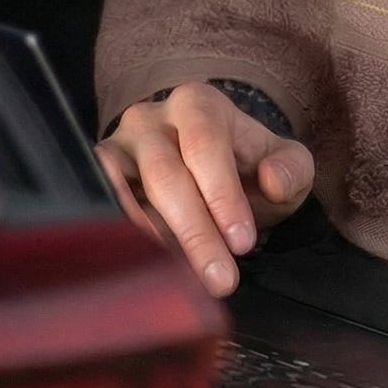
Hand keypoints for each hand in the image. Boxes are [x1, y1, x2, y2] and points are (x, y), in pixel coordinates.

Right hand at [96, 81, 314, 296]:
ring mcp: (117, 146)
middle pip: (166, 176)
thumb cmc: (248, 167)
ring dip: (155, 242)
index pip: (206, 147)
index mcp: (198, 104)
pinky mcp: (96, 176)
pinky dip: (120, 237)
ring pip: (126, 193)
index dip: (222, 196)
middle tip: (221, 280)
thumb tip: (273, 180)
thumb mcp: (286, 164)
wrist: (211, 172)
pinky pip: (99, 204)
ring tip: (183, 282)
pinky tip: (144, 268)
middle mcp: (150, 118)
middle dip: (195, 232)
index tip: (243, 243)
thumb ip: (291, 169)